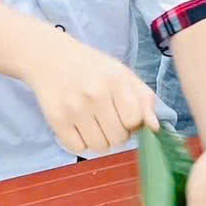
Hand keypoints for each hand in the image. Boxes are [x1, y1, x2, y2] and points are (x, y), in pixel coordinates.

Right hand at [26, 43, 158, 154]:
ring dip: (100, 139)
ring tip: (93, 121)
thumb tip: (155, 128)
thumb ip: (144, 99)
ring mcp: (74, 108)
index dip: (132, 122)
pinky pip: (78, 149)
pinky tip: (78, 125)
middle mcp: (95, 93)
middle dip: (117, 132)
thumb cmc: (91, 68)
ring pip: (100, 147)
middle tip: (107, 116)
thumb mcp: (122, 74)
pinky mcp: (56, 120)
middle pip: (119, 138)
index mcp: (116, 79)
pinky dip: (81, 142)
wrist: (49, 57)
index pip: (134, 121)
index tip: (124, 113)